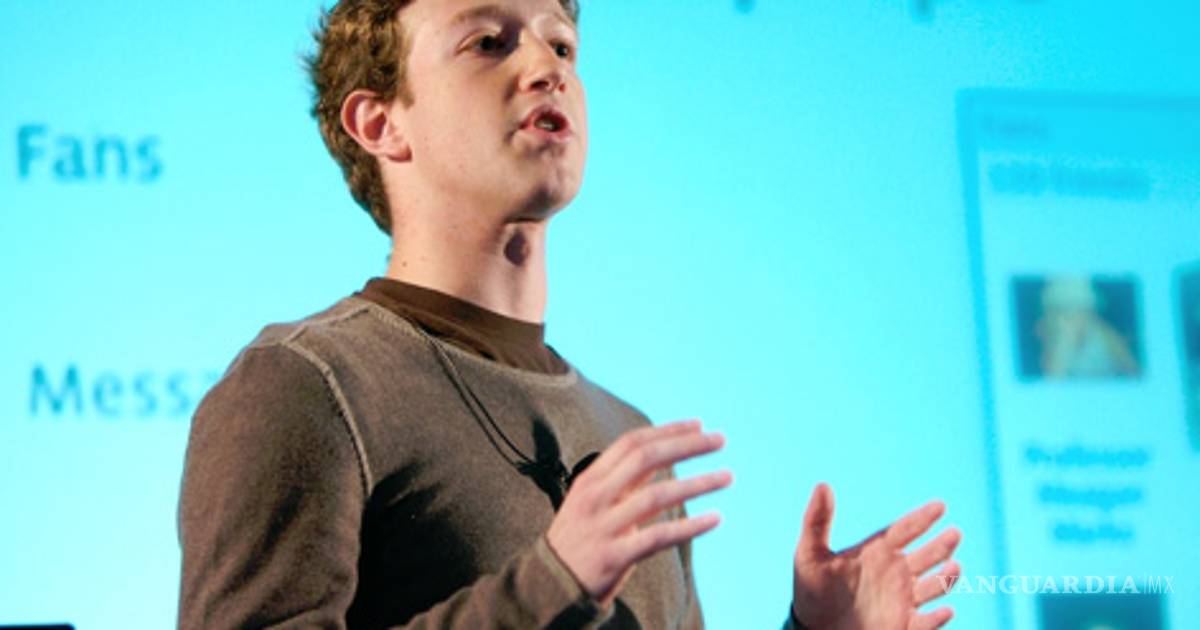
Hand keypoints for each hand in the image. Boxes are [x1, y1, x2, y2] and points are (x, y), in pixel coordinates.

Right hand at [547, 419, 731, 607]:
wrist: (548, 586)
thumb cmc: (579, 539)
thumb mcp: (593, 502)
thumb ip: (625, 481)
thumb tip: (664, 453)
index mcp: (590, 479)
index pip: (632, 443)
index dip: (667, 430)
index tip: (698, 425)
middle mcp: (596, 497)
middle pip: (646, 459)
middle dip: (687, 446)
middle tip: (720, 440)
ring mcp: (604, 527)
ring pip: (658, 495)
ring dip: (698, 484)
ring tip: (728, 476)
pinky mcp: (614, 556)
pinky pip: (659, 536)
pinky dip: (690, 526)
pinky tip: (715, 518)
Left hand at [791, 484, 961, 629]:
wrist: (812, 628)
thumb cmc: (811, 589)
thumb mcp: (809, 554)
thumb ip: (816, 521)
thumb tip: (822, 485)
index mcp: (878, 551)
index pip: (905, 530)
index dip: (922, 518)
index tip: (940, 505)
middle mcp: (895, 572)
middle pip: (926, 556)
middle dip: (942, 546)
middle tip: (954, 533)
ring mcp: (901, 599)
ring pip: (933, 586)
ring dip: (946, 578)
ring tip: (954, 566)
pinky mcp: (902, 626)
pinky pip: (925, 623)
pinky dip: (936, 618)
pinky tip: (945, 610)